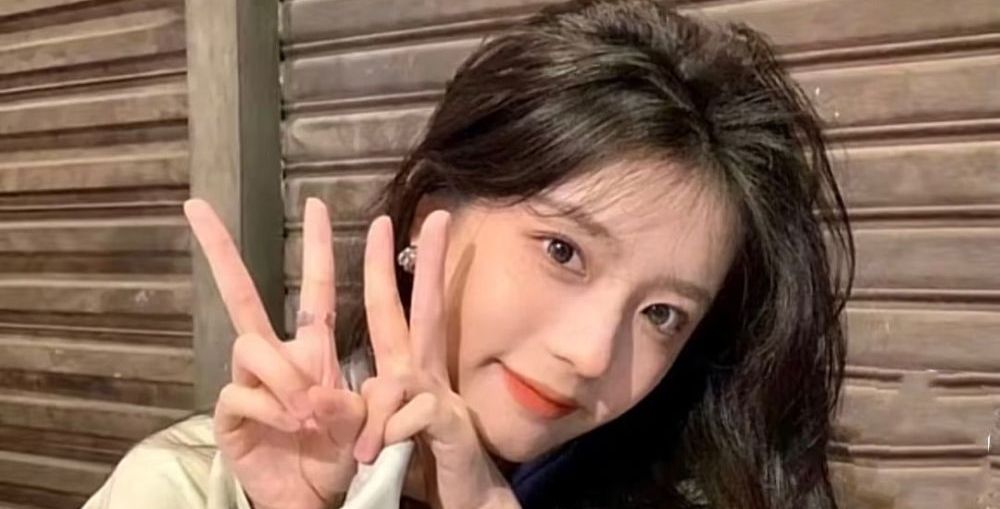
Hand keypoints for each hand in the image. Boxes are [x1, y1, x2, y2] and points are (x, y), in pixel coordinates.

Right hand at [185, 198, 364, 508]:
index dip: (317, 247)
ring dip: (283, 372)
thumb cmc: (342, 453)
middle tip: (199, 208)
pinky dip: (270, 406)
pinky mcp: (231, 414)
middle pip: (243, 296)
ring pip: (250, 344)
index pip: (315, 289)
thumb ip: (359, 404)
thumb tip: (318, 395)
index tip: (316, 203)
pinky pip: (241, 392)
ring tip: (309, 408)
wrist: (314, 497)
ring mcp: (249, 384)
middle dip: (221, 251)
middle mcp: (277, 358)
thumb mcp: (369, 424)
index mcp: (314, 349)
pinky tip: (290, 423)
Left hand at [352, 212, 520, 508]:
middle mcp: (427, 375)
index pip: (398, 309)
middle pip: (426, 307)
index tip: (390, 226)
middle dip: (426, 262)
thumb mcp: (380, 434)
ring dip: (376, 415)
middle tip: (429, 217)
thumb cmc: (422, 466)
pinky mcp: (446, 425)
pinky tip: (383, 456)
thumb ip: (357, 410)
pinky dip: (390, 434)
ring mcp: (440, 397)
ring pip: (397, 377)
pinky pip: (410, 413)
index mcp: (409, 371)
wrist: (464, 504)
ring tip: (368, 455)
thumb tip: (319, 397)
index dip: (393, 268)